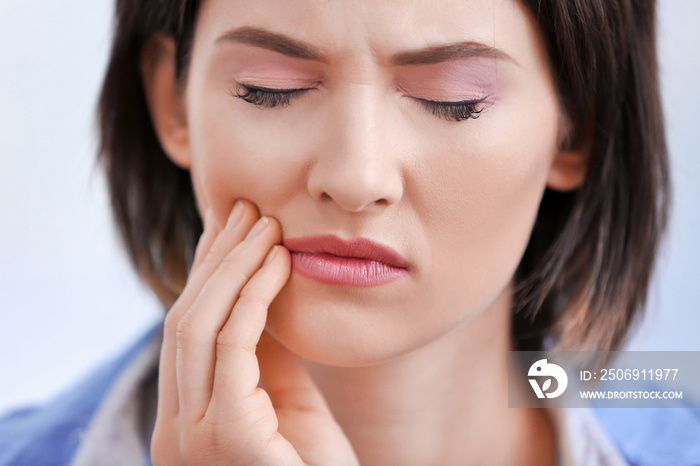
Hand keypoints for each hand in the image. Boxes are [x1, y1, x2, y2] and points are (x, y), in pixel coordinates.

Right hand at [150, 199, 358, 465]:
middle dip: (215, 259)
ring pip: (197, 326)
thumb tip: (260, 287)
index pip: (185, 329)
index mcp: (186, 419)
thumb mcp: (283, 399)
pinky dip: (253, 296)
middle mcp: (176, 430)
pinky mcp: (227, 438)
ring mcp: (193, 439)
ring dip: (233, 266)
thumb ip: (263, 353)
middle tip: (244, 209)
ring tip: (264, 224)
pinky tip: (278, 263)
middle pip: (183, 319)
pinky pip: (233, 347)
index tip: (228, 227)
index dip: (205, 272)